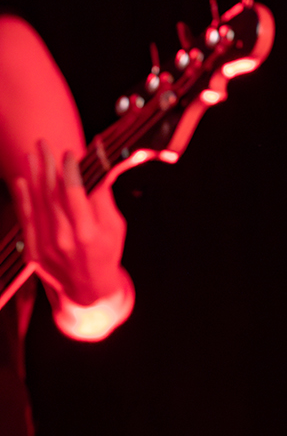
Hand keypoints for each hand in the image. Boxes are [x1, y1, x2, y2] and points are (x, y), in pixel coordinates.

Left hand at [13, 139, 127, 312]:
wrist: (88, 291)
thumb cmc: (106, 254)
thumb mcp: (115, 226)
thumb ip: (102, 199)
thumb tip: (97, 170)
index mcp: (88, 232)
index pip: (74, 193)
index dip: (70, 170)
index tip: (69, 153)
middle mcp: (64, 239)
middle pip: (52, 194)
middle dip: (47, 165)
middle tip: (43, 144)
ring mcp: (45, 246)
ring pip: (36, 203)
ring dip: (33, 176)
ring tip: (31, 155)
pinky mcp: (33, 252)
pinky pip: (26, 220)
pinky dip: (23, 199)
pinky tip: (22, 181)